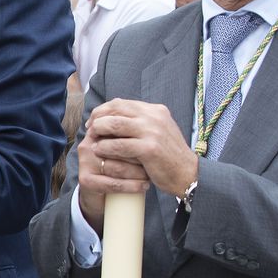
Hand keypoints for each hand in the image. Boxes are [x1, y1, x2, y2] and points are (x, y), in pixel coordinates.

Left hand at [76, 98, 194, 229]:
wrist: (188, 174)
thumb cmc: (167, 155)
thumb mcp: (156, 131)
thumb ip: (139, 121)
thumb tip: (111, 113)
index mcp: (155, 110)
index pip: (120, 103)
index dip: (102, 110)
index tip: (93, 120)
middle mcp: (154, 117)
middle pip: (114, 111)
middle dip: (97, 119)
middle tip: (89, 130)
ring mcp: (152, 132)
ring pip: (114, 125)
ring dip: (99, 132)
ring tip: (93, 141)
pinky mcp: (149, 148)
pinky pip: (118, 145)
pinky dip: (105, 147)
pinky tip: (99, 151)